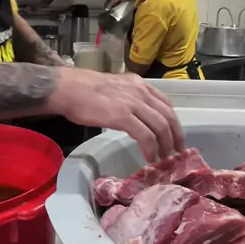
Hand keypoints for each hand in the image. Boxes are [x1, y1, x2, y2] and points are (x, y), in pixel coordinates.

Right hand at [49, 68, 184, 160]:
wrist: (67, 88)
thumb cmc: (83, 89)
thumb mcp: (114, 87)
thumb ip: (127, 97)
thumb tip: (133, 114)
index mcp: (139, 84)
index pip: (166, 104)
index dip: (174, 122)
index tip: (175, 135)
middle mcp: (141, 92)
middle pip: (168, 116)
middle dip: (176, 136)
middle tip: (177, 152)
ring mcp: (133, 103)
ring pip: (161, 126)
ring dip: (166, 145)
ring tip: (166, 159)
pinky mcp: (123, 116)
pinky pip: (145, 136)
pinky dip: (151, 149)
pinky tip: (150, 158)